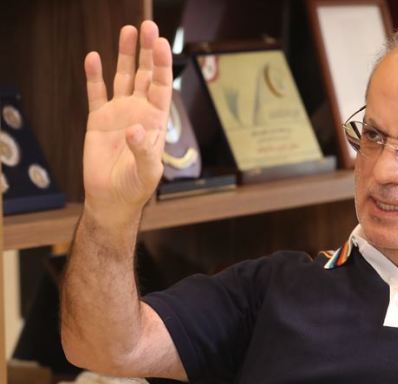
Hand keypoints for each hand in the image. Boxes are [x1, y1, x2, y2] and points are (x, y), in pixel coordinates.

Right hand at [82, 21, 171, 225]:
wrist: (112, 198)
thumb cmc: (136, 187)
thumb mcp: (147, 172)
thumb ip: (144, 151)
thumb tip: (135, 129)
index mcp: (155, 120)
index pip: (161, 86)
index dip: (161, 65)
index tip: (161, 44)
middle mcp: (139, 111)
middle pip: (144, 74)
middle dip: (147, 52)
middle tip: (147, 27)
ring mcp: (119, 113)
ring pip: (123, 77)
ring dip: (125, 55)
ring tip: (128, 31)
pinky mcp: (98, 120)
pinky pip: (96, 93)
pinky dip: (94, 76)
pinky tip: (93, 58)